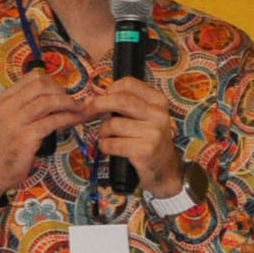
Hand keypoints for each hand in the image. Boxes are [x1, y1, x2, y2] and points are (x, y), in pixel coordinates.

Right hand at [0, 76, 92, 202]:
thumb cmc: (12, 142)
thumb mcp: (18, 118)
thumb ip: (34, 105)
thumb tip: (66, 95)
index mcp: (6, 98)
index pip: (34, 76)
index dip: (55, 83)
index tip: (63, 94)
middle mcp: (8, 106)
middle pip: (42, 85)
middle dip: (62, 92)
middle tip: (72, 103)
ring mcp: (15, 121)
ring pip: (48, 101)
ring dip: (69, 104)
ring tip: (80, 110)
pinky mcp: (25, 137)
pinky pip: (52, 121)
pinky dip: (69, 118)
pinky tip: (76, 120)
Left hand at [91, 77, 187, 195]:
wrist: (164, 168)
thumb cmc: (148, 139)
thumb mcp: (144, 115)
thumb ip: (124, 104)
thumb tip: (91, 99)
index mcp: (158, 101)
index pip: (128, 84)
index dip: (109, 89)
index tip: (101, 98)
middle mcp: (158, 114)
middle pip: (120, 100)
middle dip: (98, 104)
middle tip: (88, 110)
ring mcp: (153, 133)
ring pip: (112, 124)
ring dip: (103, 132)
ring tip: (109, 137)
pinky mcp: (145, 150)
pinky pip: (111, 144)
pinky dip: (105, 146)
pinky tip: (111, 149)